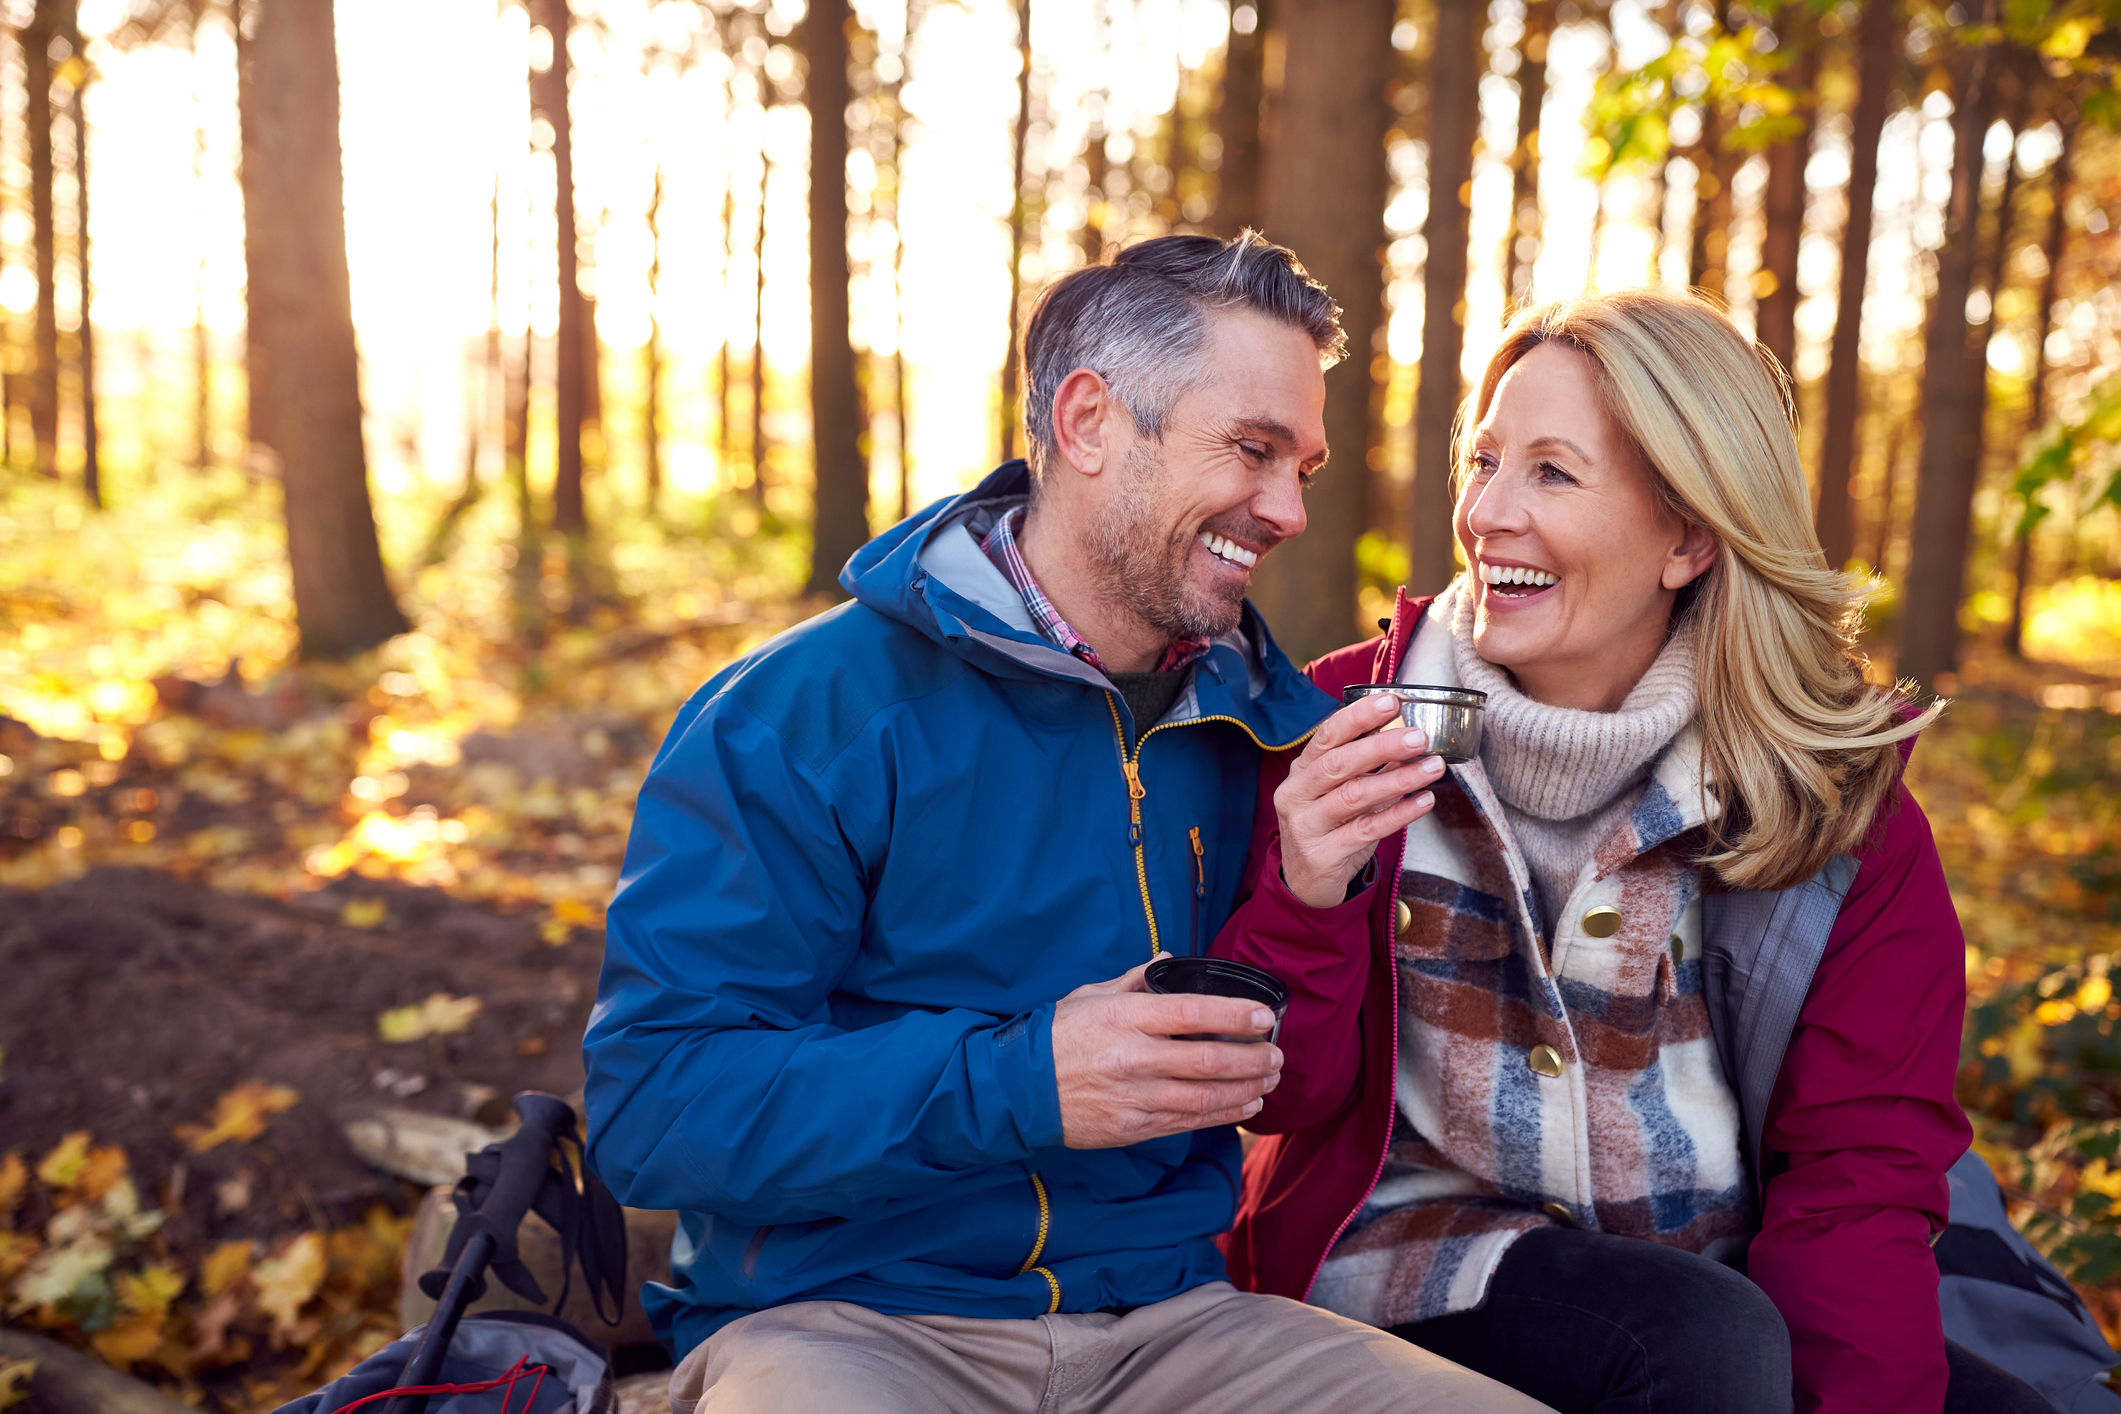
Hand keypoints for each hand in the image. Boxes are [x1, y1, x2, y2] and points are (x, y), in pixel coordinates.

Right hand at [1051, 964, 1282, 1148]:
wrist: (1019, 1090)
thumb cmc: (1057, 1036)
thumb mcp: (1090, 995)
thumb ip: (1135, 979)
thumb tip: (1167, 960)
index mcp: (1125, 1017)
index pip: (1192, 1012)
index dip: (1235, 1014)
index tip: (1264, 1016)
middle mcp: (1134, 1057)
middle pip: (1208, 1059)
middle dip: (1252, 1058)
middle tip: (1278, 1054)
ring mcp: (1135, 1096)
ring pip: (1205, 1097)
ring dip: (1246, 1089)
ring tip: (1270, 1080)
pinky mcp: (1134, 1127)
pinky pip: (1188, 1122)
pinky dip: (1223, 1115)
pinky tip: (1244, 1105)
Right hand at [1275, 693, 1445, 908]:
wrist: (1305, 883)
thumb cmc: (1328, 828)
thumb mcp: (1339, 792)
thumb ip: (1366, 767)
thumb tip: (1408, 736)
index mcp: (1301, 771)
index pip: (1326, 736)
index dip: (1358, 716)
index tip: (1391, 700)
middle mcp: (1296, 795)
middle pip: (1339, 763)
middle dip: (1382, 745)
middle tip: (1419, 736)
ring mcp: (1306, 825)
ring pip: (1355, 796)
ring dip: (1399, 779)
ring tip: (1433, 767)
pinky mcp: (1322, 854)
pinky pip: (1367, 830)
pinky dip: (1399, 814)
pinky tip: (1425, 801)